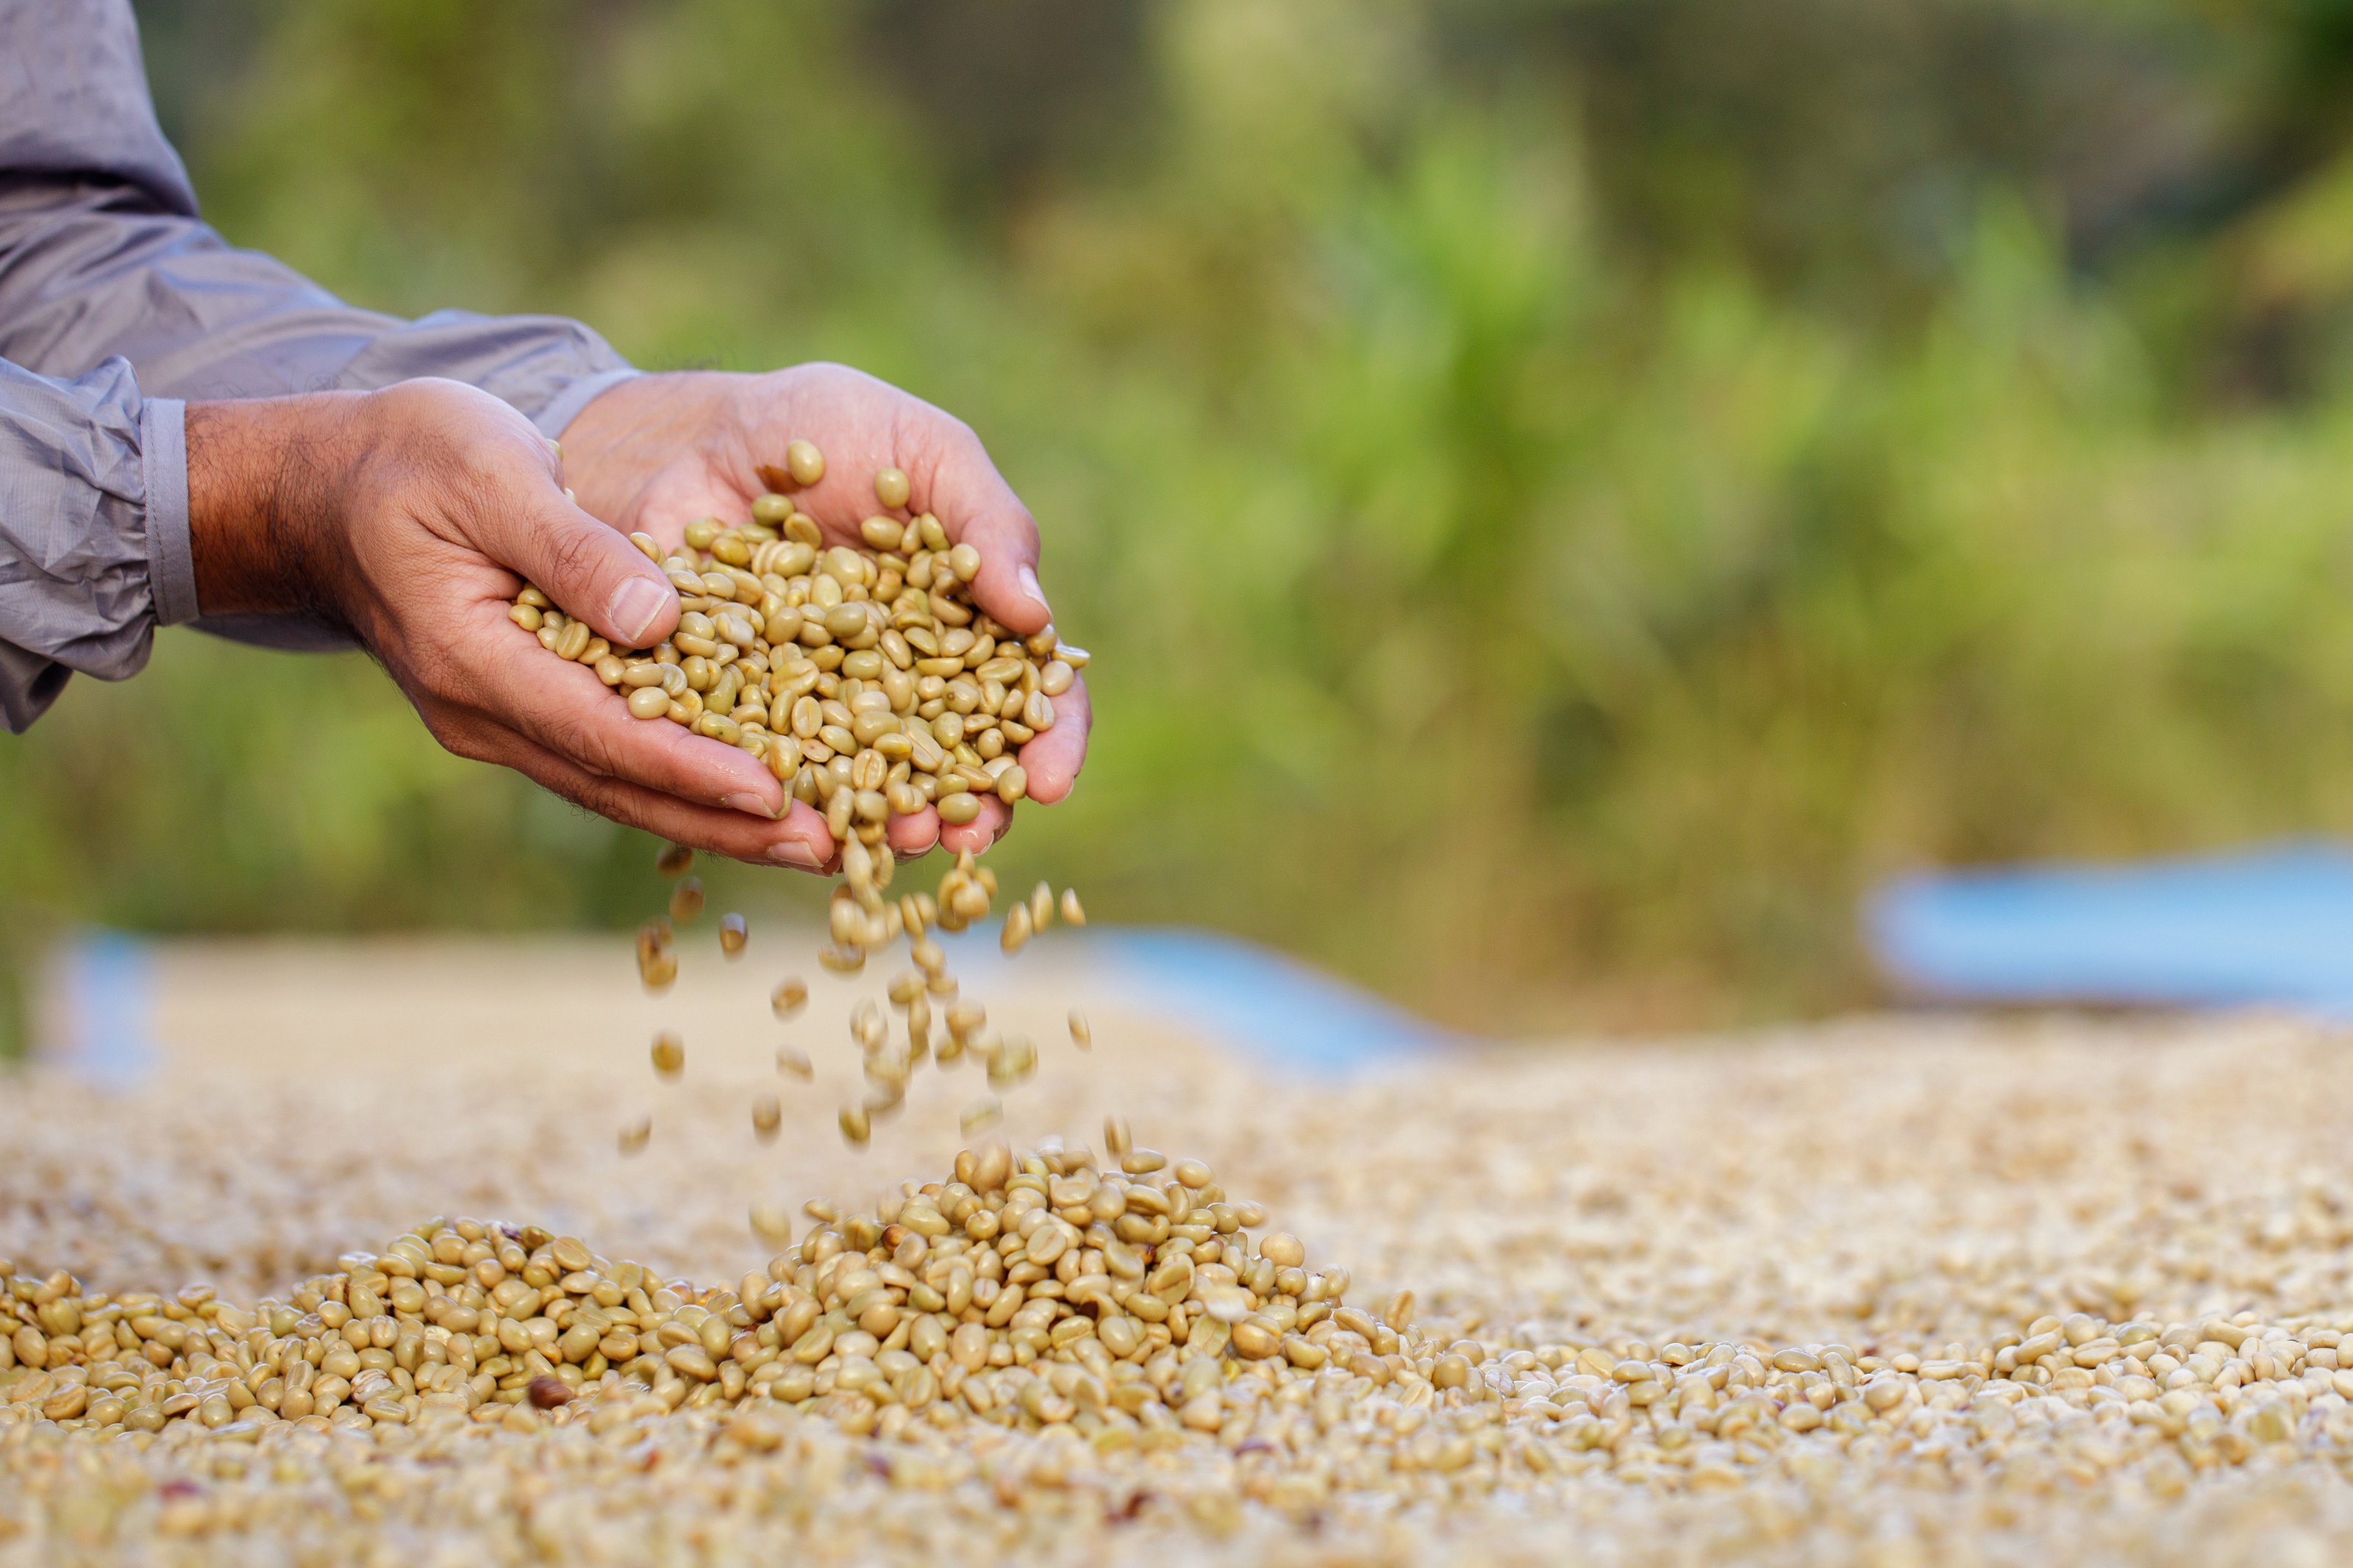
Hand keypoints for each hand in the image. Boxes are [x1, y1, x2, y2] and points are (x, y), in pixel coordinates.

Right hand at [184, 378, 835, 867]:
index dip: (693, 767)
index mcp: (475, 661)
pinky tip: (763, 800)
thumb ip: (570, 548)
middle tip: (831, 850)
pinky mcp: (528, 711)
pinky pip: (616, 761)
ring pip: (625, 789)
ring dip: (720, 821)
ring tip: (820, 842)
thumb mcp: (488, 472)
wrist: (324, 486)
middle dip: (729, 824)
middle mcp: (487, 715)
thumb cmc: (407, 456)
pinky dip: (689, 786)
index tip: (776, 793)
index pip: (602, 732)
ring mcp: (502, 724)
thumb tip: (659, 619)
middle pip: (625, 787)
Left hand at [555, 364, 1091, 860]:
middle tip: (970, 834)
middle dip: (975, 807)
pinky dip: (799, 809)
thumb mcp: (925, 451)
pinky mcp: (751, 721)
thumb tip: (1038, 617)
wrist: (688, 435)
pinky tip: (809, 830)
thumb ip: (990, 524)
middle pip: (963, 761)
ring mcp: (830, 708)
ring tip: (900, 840)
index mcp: (971, 621)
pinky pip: (782, 777)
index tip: (1049, 781)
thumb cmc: (825, 428)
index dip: (1051, 741)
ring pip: (878, 786)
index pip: (1031, 692)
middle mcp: (909, 681)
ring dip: (896, 824)